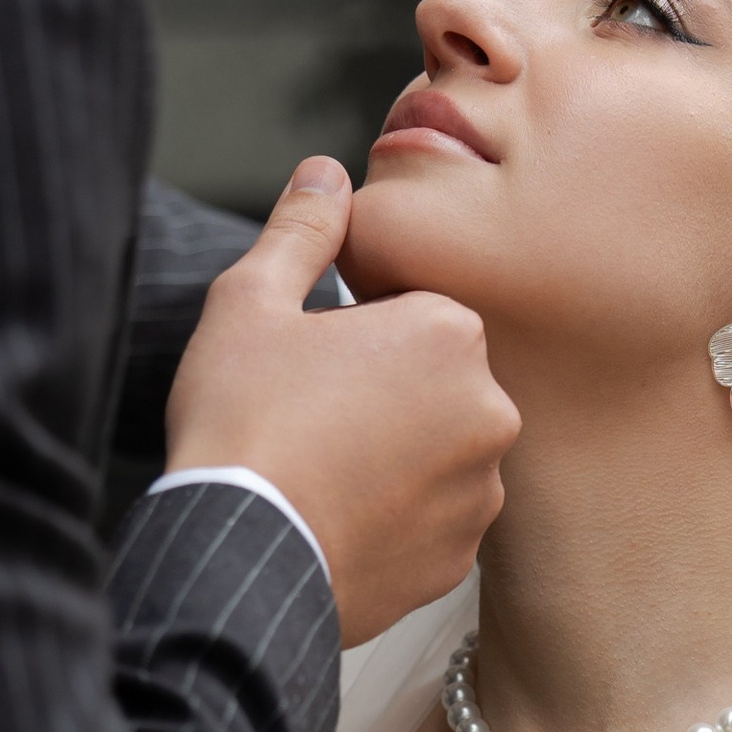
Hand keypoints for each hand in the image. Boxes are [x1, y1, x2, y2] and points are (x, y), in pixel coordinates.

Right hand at [165, 157, 516, 641]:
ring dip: (392, 457)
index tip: (309, 363)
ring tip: (318, 474)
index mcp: (450, 333)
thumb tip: (326, 173)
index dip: (352, 334)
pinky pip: (429, 522)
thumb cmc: (242, 424)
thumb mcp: (250, 302)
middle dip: (381, 393)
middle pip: (432, 383)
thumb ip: (302, 230)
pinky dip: (392, 520)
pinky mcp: (459, 557)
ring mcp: (480, 491)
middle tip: (308, 420)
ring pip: (435, 453)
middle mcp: (490, 409)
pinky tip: (335, 520)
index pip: (411, 313)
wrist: (242, 555)